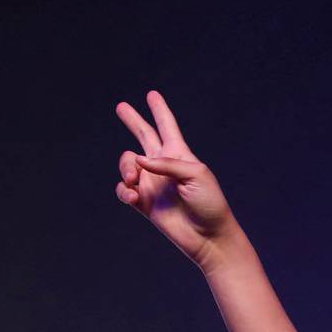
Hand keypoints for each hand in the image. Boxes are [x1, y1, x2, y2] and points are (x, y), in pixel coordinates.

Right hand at [114, 91, 239, 269]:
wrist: (209, 237)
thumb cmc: (210, 204)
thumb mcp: (196, 174)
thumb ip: (167, 163)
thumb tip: (138, 160)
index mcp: (179, 155)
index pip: (167, 127)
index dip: (160, 111)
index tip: (152, 94)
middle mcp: (163, 166)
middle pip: (144, 136)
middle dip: (134, 121)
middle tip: (122, 106)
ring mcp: (152, 184)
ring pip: (126, 164)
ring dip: (125, 168)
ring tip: (135, 179)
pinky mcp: (144, 203)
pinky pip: (124, 190)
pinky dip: (125, 191)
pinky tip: (134, 198)